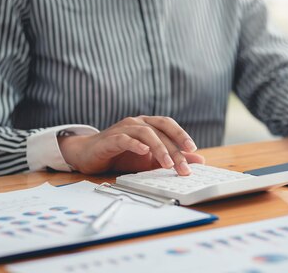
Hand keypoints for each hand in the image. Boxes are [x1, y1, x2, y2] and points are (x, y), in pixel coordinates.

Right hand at [58, 116, 203, 175]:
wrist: (88, 155)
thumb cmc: (121, 156)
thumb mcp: (150, 160)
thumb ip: (173, 158)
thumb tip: (199, 160)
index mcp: (147, 124)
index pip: (168, 125)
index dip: (181, 134)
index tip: (193, 149)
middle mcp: (136, 122)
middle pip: (159, 130)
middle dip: (174, 148)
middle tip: (183, 165)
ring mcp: (123, 129)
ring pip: (145, 133)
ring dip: (159, 148)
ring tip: (167, 164)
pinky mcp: (110, 139)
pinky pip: (124, 138)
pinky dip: (135, 144)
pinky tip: (144, 151)